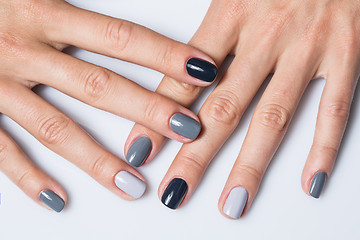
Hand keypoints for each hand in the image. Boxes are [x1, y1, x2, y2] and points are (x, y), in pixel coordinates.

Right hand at [0, 0, 217, 211]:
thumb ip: (74, 7)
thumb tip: (123, 26)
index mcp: (43, 10)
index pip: (121, 37)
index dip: (164, 55)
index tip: (203, 71)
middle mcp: (22, 47)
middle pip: (99, 85)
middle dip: (148, 110)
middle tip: (188, 130)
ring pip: (55, 128)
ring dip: (97, 159)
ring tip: (134, 185)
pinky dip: (28, 177)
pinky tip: (58, 199)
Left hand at [125, 0, 359, 215]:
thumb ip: (208, 34)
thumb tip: (181, 72)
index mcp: (230, 13)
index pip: (185, 78)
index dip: (160, 117)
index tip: (142, 150)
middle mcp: (266, 34)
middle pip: (223, 107)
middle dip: (196, 154)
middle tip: (175, 190)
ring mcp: (307, 47)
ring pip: (273, 116)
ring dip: (250, 164)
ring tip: (233, 201)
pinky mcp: (345, 52)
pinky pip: (334, 107)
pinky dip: (323, 146)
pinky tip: (309, 179)